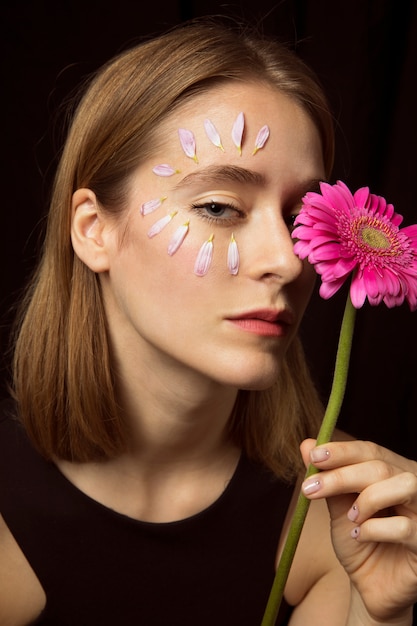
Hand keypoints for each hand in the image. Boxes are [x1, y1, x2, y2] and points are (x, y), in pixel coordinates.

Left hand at [300, 438, 416, 623]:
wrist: (372, 586)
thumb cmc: (360, 541)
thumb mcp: (339, 508)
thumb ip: (328, 478)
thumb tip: (306, 445)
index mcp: (394, 471)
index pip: (370, 450)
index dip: (341, 451)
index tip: (313, 456)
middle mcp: (414, 486)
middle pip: (381, 466)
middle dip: (341, 475)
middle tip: (310, 488)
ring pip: (403, 485)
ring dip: (368, 499)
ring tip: (351, 517)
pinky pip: (405, 527)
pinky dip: (375, 529)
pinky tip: (360, 536)